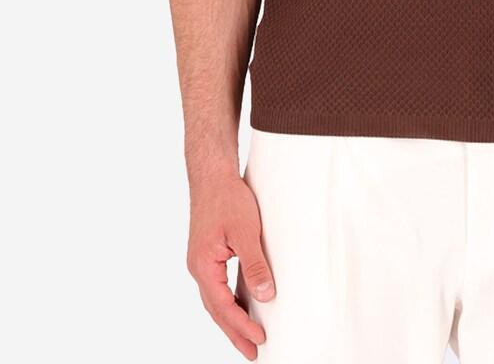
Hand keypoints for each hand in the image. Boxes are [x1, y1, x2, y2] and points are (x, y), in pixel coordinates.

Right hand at [186, 172, 275, 359]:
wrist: (212, 174)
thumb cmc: (227, 198)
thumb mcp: (245, 231)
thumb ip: (254, 264)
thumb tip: (266, 295)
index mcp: (203, 266)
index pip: (223, 306)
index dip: (242, 325)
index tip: (260, 339)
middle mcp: (198, 268)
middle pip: (216, 310)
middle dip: (234, 332)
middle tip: (253, 353)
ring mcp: (202, 261)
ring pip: (216, 300)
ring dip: (231, 319)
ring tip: (248, 337)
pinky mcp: (208, 254)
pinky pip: (218, 286)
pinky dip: (230, 301)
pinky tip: (243, 305)